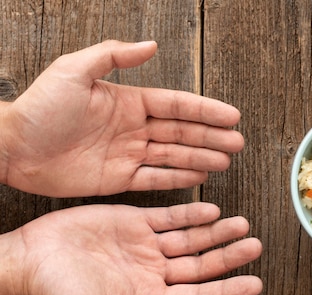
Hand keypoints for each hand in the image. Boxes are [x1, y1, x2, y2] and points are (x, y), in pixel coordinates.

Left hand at [0, 40, 243, 196]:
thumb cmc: (38, 107)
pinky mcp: (118, 178)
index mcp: (128, 101)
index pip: (176, 105)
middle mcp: (133, 128)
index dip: (205, 110)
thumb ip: (114, 55)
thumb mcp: (74, 69)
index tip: (231, 116)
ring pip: (173, 156)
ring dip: (200, 158)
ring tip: (225, 161)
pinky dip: (177, 179)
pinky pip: (155, 179)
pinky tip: (198, 177)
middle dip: (211, 137)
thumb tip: (151, 46)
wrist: (13, 147)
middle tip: (236, 143)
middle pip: (182, 132)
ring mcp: (128, 154)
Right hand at [5, 202, 261, 294]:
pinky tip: (211, 209)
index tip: (256, 283)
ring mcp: (146, 245)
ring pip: (191, 238)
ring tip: (242, 224)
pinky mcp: (133, 221)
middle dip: (229, 256)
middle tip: (255, 245)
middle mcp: (154, 271)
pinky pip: (170, 216)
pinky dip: (191, 212)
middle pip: (202, 265)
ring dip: (217, 232)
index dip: (228, 290)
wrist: (30, 261)